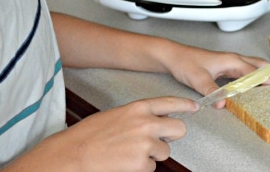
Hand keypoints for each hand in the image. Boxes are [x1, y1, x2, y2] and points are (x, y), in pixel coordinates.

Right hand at [4, 97, 197, 171]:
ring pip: (164, 152)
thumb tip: (156, 121)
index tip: (195, 106)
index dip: (185, 105)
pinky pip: (151, 168)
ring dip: (151, 155)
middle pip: (179, 129)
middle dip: (172, 136)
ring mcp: (146, 144)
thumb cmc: (90, 134)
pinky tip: (124, 163)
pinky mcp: (143, 164)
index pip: (170, 103)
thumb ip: (139, 116)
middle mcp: (147, 123)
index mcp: (138, 108)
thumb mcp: (117, 115)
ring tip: (128, 153)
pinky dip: (140, 168)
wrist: (74, 153)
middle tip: (158, 140)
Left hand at [163, 45, 269, 108]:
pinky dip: (260, 76)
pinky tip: (261, 84)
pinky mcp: (226, 66)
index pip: (255, 72)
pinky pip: (249, 70)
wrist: (173, 55)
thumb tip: (223, 103)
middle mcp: (234, 59)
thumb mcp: (197, 78)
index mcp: (231, 60)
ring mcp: (231, 62)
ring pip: (257, 67)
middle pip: (263, 66)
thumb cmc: (184, 62)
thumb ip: (211, 90)